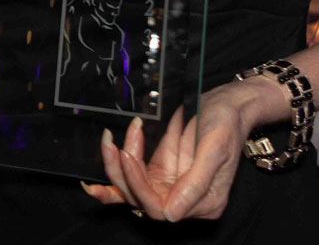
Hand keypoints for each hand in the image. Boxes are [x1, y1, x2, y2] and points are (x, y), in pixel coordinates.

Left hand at [82, 84, 251, 220]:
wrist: (227, 104)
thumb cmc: (226, 125)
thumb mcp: (215, 151)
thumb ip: (196, 183)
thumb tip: (170, 214)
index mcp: (204, 203)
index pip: (161, 207)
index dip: (139, 186)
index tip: (128, 155)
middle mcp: (184, 199)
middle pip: (141, 198)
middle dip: (122, 172)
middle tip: (114, 144)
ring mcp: (170, 184)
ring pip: (132, 187)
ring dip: (116, 164)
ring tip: (111, 138)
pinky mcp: (159, 169)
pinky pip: (132, 178)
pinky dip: (116, 174)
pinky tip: (92, 183)